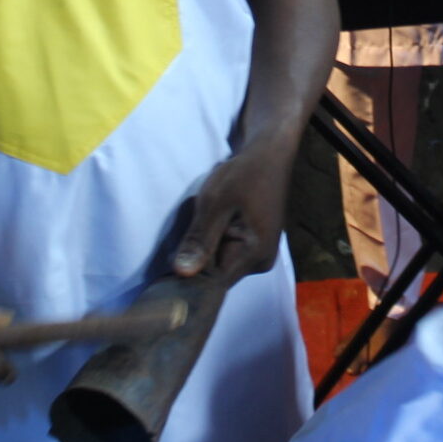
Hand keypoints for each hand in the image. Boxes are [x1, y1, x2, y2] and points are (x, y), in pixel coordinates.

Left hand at [171, 152, 289, 282]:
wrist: (268, 158)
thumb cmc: (242, 176)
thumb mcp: (215, 203)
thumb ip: (200, 239)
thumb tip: (182, 273)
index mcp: (254, 254)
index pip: (213, 283)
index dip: (190, 274)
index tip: (174, 260)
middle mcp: (261, 263)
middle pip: (217, 275)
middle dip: (199, 258)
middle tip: (194, 227)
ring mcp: (260, 257)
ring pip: (220, 264)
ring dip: (206, 249)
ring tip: (207, 222)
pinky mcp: (256, 249)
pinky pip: (227, 255)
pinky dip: (215, 243)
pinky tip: (215, 224)